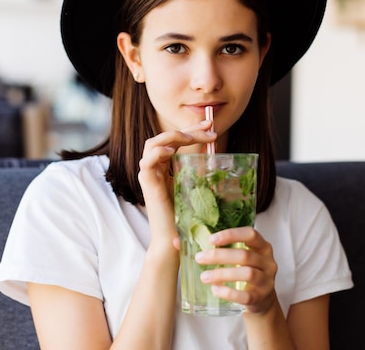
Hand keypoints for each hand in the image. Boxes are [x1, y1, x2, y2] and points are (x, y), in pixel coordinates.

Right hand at [137, 121, 215, 235]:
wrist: (174, 239)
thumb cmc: (186, 216)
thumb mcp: (196, 186)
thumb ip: (200, 169)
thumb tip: (217, 151)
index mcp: (166, 166)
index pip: (176, 140)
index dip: (193, 129)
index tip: (212, 125)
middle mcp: (155, 167)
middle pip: (166, 137)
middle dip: (188, 129)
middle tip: (209, 128)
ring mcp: (149, 174)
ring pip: (152, 143)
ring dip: (173, 136)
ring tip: (191, 138)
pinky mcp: (147, 183)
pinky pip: (147, 161)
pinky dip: (158, 152)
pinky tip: (172, 152)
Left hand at [195, 226, 278, 313]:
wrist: (262, 300)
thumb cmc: (248, 272)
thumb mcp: (245, 258)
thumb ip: (229, 249)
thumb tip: (198, 246)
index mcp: (263, 247)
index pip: (250, 234)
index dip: (231, 235)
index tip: (211, 240)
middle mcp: (268, 263)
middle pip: (244, 255)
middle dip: (219, 256)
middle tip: (199, 258)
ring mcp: (266, 281)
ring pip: (246, 274)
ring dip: (222, 274)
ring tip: (204, 277)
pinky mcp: (260, 298)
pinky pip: (245, 296)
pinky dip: (228, 292)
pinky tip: (215, 289)